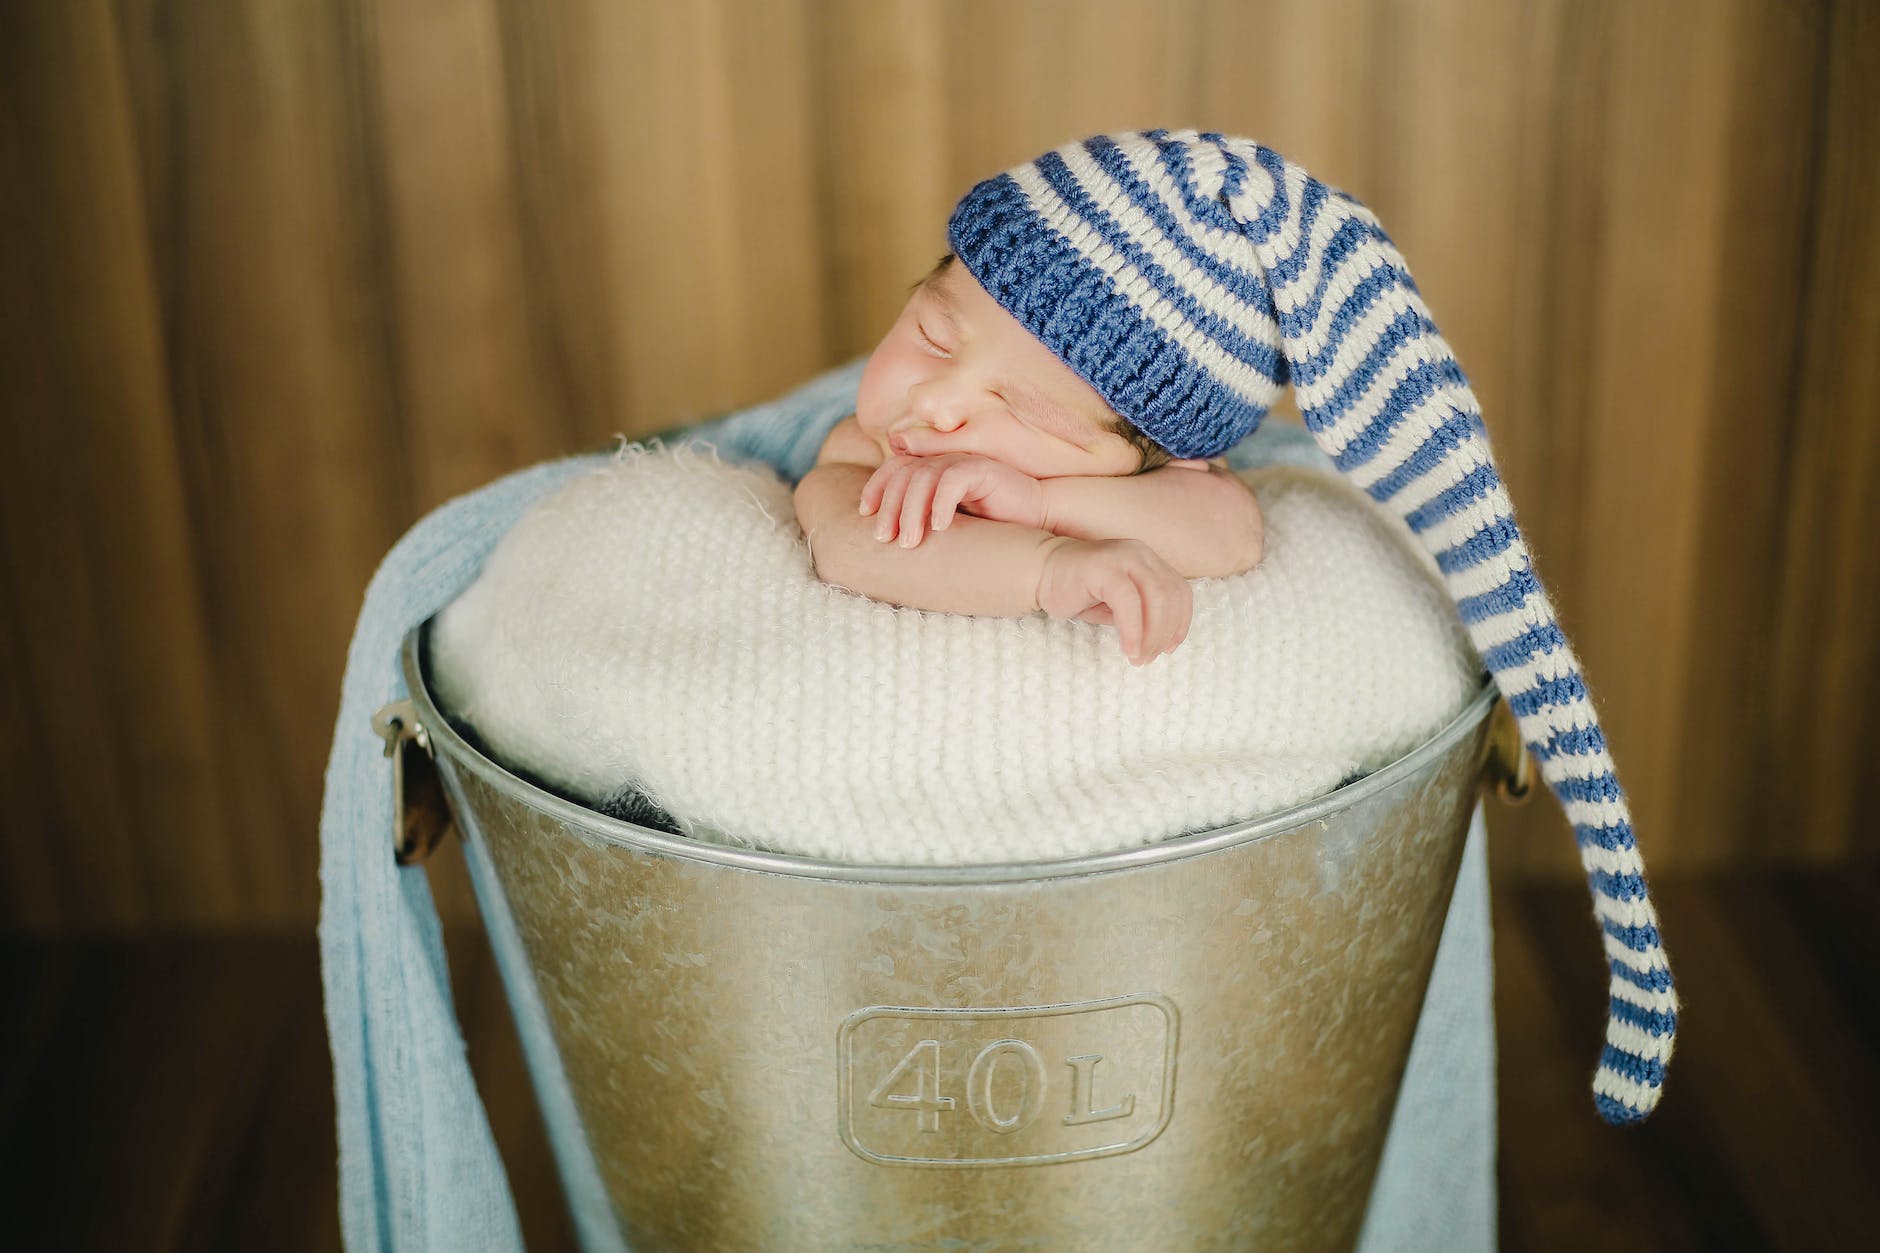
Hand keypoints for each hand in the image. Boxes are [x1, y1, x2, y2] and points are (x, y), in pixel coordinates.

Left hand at [860, 453, 1044, 547]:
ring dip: (912, 511)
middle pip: (904, 473)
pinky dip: (942, 503)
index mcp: (933, 468)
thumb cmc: (990, 524)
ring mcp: (964, 462)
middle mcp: (945, 460)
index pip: (894, 468)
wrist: (1036, 517)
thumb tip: (886, 532)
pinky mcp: (985, 469)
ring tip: (910, 541)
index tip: (865, 514)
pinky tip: (941, 528)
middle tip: (884, 537)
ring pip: (924, 477)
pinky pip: (954, 480)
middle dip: (890, 506)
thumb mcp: (949, 521)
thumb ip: (921, 517)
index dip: (875, 486)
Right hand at [1036, 537, 1192, 665]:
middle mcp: (1140, 554)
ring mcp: (1122, 557)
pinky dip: (1133, 630)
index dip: (1180, 623)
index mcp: (1148, 560)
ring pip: (1156, 598)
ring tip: (1139, 657)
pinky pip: (1128, 602)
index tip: (1169, 649)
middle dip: (1165, 633)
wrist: (1038, 572)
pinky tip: (1128, 650)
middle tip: (1150, 658)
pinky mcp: (1103, 568)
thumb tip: (1159, 642)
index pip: (1179, 591)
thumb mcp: (1117, 605)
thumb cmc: (1078, 590)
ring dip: (1152, 634)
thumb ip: (1142, 615)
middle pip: (1171, 596)